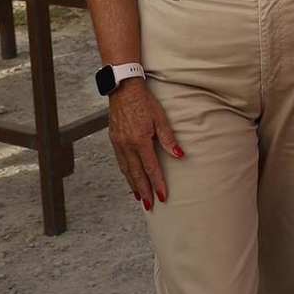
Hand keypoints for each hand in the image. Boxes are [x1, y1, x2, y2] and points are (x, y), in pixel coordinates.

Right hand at [107, 78, 180, 210]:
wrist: (123, 88)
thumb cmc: (144, 101)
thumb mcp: (160, 118)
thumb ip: (168, 139)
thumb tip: (179, 155)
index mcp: (140, 140)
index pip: (151, 168)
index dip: (158, 184)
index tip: (162, 196)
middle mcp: (127, 145)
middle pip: (136, 174)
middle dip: (144, 191)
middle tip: (150, 205)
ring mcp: (118, 143)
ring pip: (126, 170)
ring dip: (133, 185)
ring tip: (140, 197)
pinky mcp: (114, 140)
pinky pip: (120, 161)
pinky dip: (125, 173)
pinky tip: (129, 178)